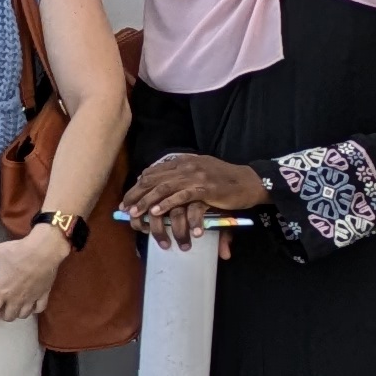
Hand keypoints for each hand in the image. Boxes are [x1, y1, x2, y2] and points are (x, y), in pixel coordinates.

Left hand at [0, 222, 74, 325]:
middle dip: (2, 315)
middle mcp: (15, 299)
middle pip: (8, 317)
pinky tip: (32, 305)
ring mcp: (31, 299)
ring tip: (15, 307)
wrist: (43, 251)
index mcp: (1, 291)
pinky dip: (34, 310)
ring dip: (17, 313)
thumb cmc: (17, 252)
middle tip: (0, 308)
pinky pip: (39, 309)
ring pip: (23, 315)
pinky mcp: (44, 295)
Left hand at [120, 155, 270, 246]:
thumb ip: (181, 177)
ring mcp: (196, 176)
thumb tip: (160, 188)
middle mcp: (187, 166)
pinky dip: (168, 204)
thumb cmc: (224, 181)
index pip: (153, 173)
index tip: (126, 200)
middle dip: (137, 195)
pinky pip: (183, 196)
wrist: (250, 182)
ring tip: (136, 213)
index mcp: (183, 162)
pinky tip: (157, 212)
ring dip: (148, 201)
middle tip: (125, 209)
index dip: (137, 187)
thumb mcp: (200, 173)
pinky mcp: (206, 188)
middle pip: (154, 180)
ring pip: (165, 188)